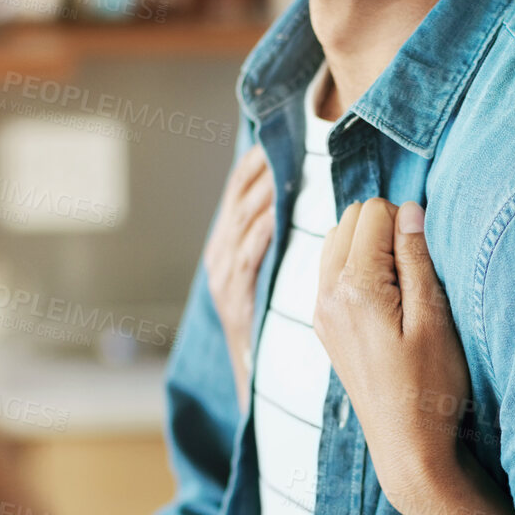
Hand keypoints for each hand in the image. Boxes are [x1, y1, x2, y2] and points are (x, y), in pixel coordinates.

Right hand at [202, 143, 274, 412]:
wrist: (254, 377)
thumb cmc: (268, 321)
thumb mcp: (262, 274)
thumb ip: (272, 239)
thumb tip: (295, 200)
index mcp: (225, 244)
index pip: (237, 190)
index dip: (255, 163)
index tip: (275, 137)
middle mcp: (219, 255)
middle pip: (237, 198)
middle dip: (260, 168)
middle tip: (284, 140)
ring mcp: (223, 277)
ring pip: (241, 221)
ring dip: (263, 192)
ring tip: (284, 166)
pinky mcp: (234, 297)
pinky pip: (247, 254)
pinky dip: (261, 229)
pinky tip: (279, 211)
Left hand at [313, 198, 472, 512]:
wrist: (407, 447)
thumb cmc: (431, 385)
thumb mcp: (435, 318)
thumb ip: (417, 258)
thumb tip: (409, 208)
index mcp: (356, 287)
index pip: (374, 212)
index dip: (406, 221)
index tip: (426, 256)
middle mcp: (328, 294)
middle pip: (350, 218)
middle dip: (384, 227)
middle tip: (416, 269)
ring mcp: (321, 311)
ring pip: (337, 240)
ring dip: (368, 245)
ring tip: (401, 284)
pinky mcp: (324, 325)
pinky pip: (332, 269)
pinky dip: (356, 267)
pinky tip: (384, 299)